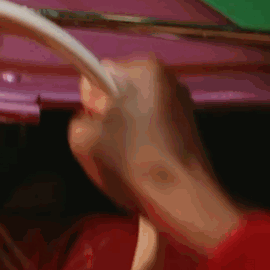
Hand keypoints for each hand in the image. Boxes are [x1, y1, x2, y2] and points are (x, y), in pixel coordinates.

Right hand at [67, 54, 244, 255]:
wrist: (183, 199)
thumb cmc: (132, 162)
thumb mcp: (83, 139)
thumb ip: (79, 116)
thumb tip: (94, 117)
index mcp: (144, 69)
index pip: (99, 73)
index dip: (92, 101)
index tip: (99, 125)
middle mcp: (167, 77)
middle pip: (119, 91)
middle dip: (110, 113)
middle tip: (111, 143)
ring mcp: (182, 100)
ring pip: (135, 108)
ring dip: (126, 127)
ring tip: (128, 156)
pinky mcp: (190, 124)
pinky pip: (152, 123)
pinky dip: (144, 137)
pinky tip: (144, 160)